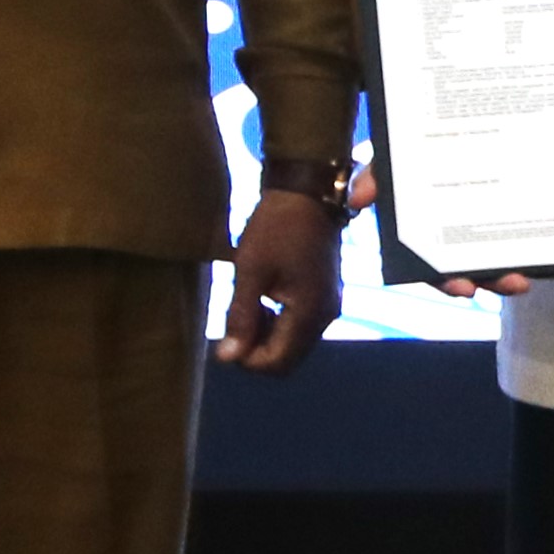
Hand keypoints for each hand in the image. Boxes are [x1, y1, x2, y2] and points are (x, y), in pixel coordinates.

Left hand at [217, 186, 346, 372]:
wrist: (308, 190)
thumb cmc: (276, 227)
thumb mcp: (250, 270)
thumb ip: (241, 316)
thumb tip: (228, 357)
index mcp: (308, 313)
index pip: (276, 363)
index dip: (246, 359)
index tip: (225, 337)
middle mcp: (325, 316)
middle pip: (287, 359)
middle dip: (257, 350)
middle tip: (234, 323)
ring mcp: (329, 305)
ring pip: (294, 344)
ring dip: (266, 336)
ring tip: (248, 307)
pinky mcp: (326, 294)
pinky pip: (300, 325)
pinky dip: (279, 323)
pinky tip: (264, 299)